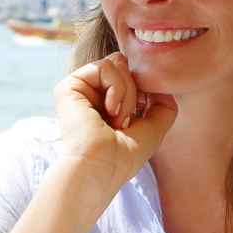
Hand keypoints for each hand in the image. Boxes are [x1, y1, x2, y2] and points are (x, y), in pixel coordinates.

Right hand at [52, 52, 176, 194]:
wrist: (101, 168)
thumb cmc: (124, 157)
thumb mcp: (154, 128)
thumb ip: (163, 105)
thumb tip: (161, 85)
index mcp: (105, 104)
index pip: (130, 76)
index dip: (142, 92)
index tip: (138, 117)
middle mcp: (90, 95)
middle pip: (124, 66)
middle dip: (134, 92)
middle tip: (125, 121)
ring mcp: (79, 90)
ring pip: (116, 64)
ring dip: (127, 93)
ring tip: (117, 119)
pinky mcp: (69, 86)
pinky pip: (105, 66)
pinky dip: (117, 87)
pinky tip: (110, 111)